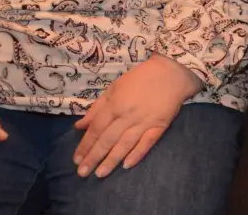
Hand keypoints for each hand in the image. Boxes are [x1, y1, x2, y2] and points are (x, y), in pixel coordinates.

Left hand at [73, 55, 201, 177]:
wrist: (171, 73)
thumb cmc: (140, 78)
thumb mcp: (114, 87)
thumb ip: (97, 108)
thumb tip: (80, 126)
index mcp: (115, 105)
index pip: (96, 129)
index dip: (85, 145)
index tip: (76, 159)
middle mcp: (127, 116)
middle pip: (107, 140)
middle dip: (93, 157)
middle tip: (82, 173)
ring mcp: (144, 122)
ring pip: (125, 145)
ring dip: (111, 161)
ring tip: (100, 174)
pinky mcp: (159, 126)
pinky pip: (147, 143)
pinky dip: (137, 154)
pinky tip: (126, 165)